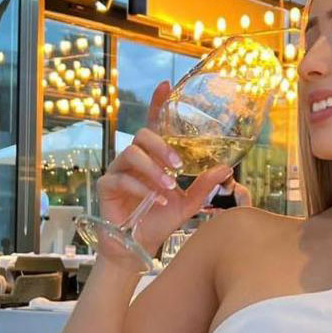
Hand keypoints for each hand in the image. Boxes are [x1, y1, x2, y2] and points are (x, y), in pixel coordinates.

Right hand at [96, 81, 230, 264]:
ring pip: (130, 154)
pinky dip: (142, 188)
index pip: (154, 124)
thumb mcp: (188, 204)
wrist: (139, 247)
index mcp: (152, 158)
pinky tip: (157, 200)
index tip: (167, 85)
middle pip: (141, 135)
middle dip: (161, 146)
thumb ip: (204, 186)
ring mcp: (117, 171)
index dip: (157, 103)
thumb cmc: (160, 220)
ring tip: (169, 186)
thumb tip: (225, 168)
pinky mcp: (106, 187)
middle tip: (178, 165)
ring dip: (153, 169)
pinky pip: (121, 179)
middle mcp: (133, 160)